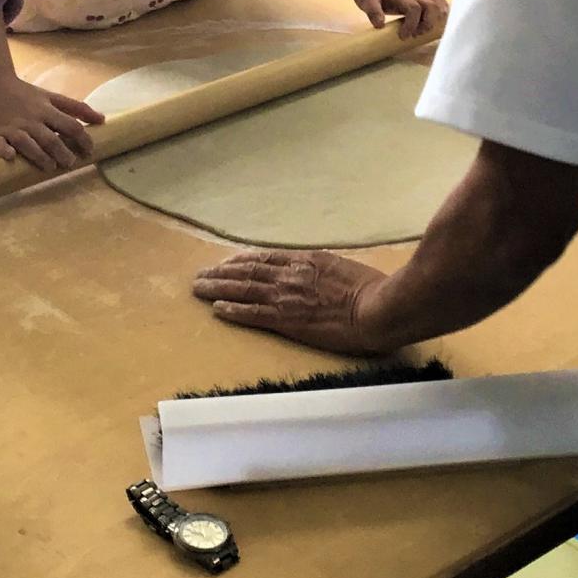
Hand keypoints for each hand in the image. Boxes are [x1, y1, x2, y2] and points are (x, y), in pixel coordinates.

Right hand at [0, 72, 103, 171]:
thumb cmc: (24, 94)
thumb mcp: (51, 97)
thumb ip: (76, 108)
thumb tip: (102, 119)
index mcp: (46, 110)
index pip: (70, 125)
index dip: (83, 139)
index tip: (90, 151)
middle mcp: (30, 119)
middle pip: (50, 138)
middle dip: (63, 152)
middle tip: (71, 163)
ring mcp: (11, 127)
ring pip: (28, 144)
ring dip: (40, 156)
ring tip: (50, 167)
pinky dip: (5, 151)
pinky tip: (11, 157)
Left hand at [191, 250, 395, 353]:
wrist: (378, 308)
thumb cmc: (372, 290)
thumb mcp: (345, 268)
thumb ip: (325, 269)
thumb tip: (319, 271)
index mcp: (307, 261)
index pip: (266, 259)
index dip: (242, 261)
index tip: (227, 262)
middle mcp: (291, 275)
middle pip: (248, 271)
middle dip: (222, 273)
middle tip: (201, 275)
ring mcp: (287, 296)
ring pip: (244, 289)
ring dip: (218, 288)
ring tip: (199, 288)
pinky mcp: (287, 319)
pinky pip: (253, 313)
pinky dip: (233, 310)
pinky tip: (217, 309)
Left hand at [348, 0, 447, 38]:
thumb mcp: (365, 1)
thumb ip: (373, 12)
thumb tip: (380, 25)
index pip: (414, 8)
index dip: (411, 24)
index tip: (403, 36)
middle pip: (430, 6)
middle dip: (427, 23)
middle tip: (414, 35)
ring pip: (435, 5)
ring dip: (434, 20)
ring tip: (422, 32)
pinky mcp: (418, 1)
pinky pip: (435, 4)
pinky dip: (439, 13)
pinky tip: (436, 23)